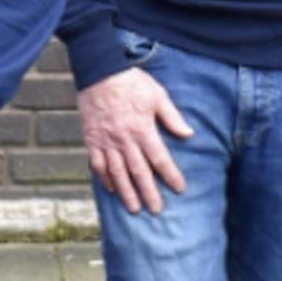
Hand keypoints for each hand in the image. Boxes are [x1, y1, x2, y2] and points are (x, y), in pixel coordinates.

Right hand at [79, 67, 193, 214]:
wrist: (99, 71)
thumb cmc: (131, 81)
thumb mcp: (157, 95)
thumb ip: (172, 117)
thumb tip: (189, 134)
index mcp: (143, 129)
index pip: (159, 159)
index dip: (171, 175)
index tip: (179, 189)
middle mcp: (124, 139)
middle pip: (139, 172)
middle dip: (149, 192)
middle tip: (156, 210)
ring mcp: (106, 141)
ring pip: (117, 173)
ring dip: (127, 192)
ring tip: (134, 209)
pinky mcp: (92, 139)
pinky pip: (97, 164)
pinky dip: (104, 178)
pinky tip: (111, 189)